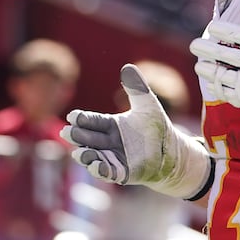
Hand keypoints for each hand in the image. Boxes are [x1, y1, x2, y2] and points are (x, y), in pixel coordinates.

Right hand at [60, 64, 211, 198]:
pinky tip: (95, 165)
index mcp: (111, 125)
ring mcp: (113, 157)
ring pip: (93, 156)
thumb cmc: (157, 127)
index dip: (83, 119)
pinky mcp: (121, 172)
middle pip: (88, 138)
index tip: (73, 116)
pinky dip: (100, 169)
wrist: (171, 150)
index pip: (92, 121)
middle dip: (78, 136)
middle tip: (68, 132)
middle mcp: (108, 142)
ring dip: (85, 155)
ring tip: (81, 152)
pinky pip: (107, 171)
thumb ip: (136, 88)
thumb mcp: (147, 105)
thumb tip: (128, 67)